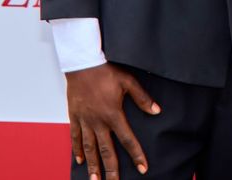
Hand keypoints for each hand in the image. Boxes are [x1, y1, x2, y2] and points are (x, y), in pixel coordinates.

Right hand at [66, 63, 159, 179]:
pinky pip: (75, 136)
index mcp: (113, 114)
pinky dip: (77, 149)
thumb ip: (142, 98)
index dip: (136, 155)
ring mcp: (85, 120)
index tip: (143, 168)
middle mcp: (98, 121)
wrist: (82, 63)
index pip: (127, 139)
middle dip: (111, 170)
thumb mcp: (128, 81)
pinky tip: (80, 160)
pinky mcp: (75, 116)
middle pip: (106, 150)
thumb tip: (157, 111)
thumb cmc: (105, 71)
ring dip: (93, 165)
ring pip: (89, 148)